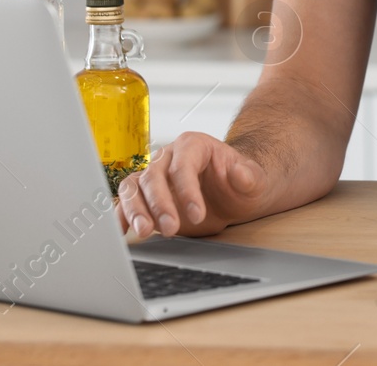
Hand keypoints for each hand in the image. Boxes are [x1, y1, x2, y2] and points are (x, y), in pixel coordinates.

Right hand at [117, 132, 267, 238]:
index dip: (187, 190)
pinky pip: (127, 202)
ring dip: (135, 210)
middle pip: (153, 176)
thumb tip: (240, 172)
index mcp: (193, 145)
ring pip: (133, 187)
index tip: (197, 214)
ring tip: (144, 231)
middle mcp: (168, 158)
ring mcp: (154, 177)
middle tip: (170, 229)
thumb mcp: (254, 180)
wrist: (233, 194)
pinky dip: (122, 215)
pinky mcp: (146, 198)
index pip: (183, 165)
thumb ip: (248, 176)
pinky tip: (123, 230)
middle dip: (159, 203)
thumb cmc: (241, 183)